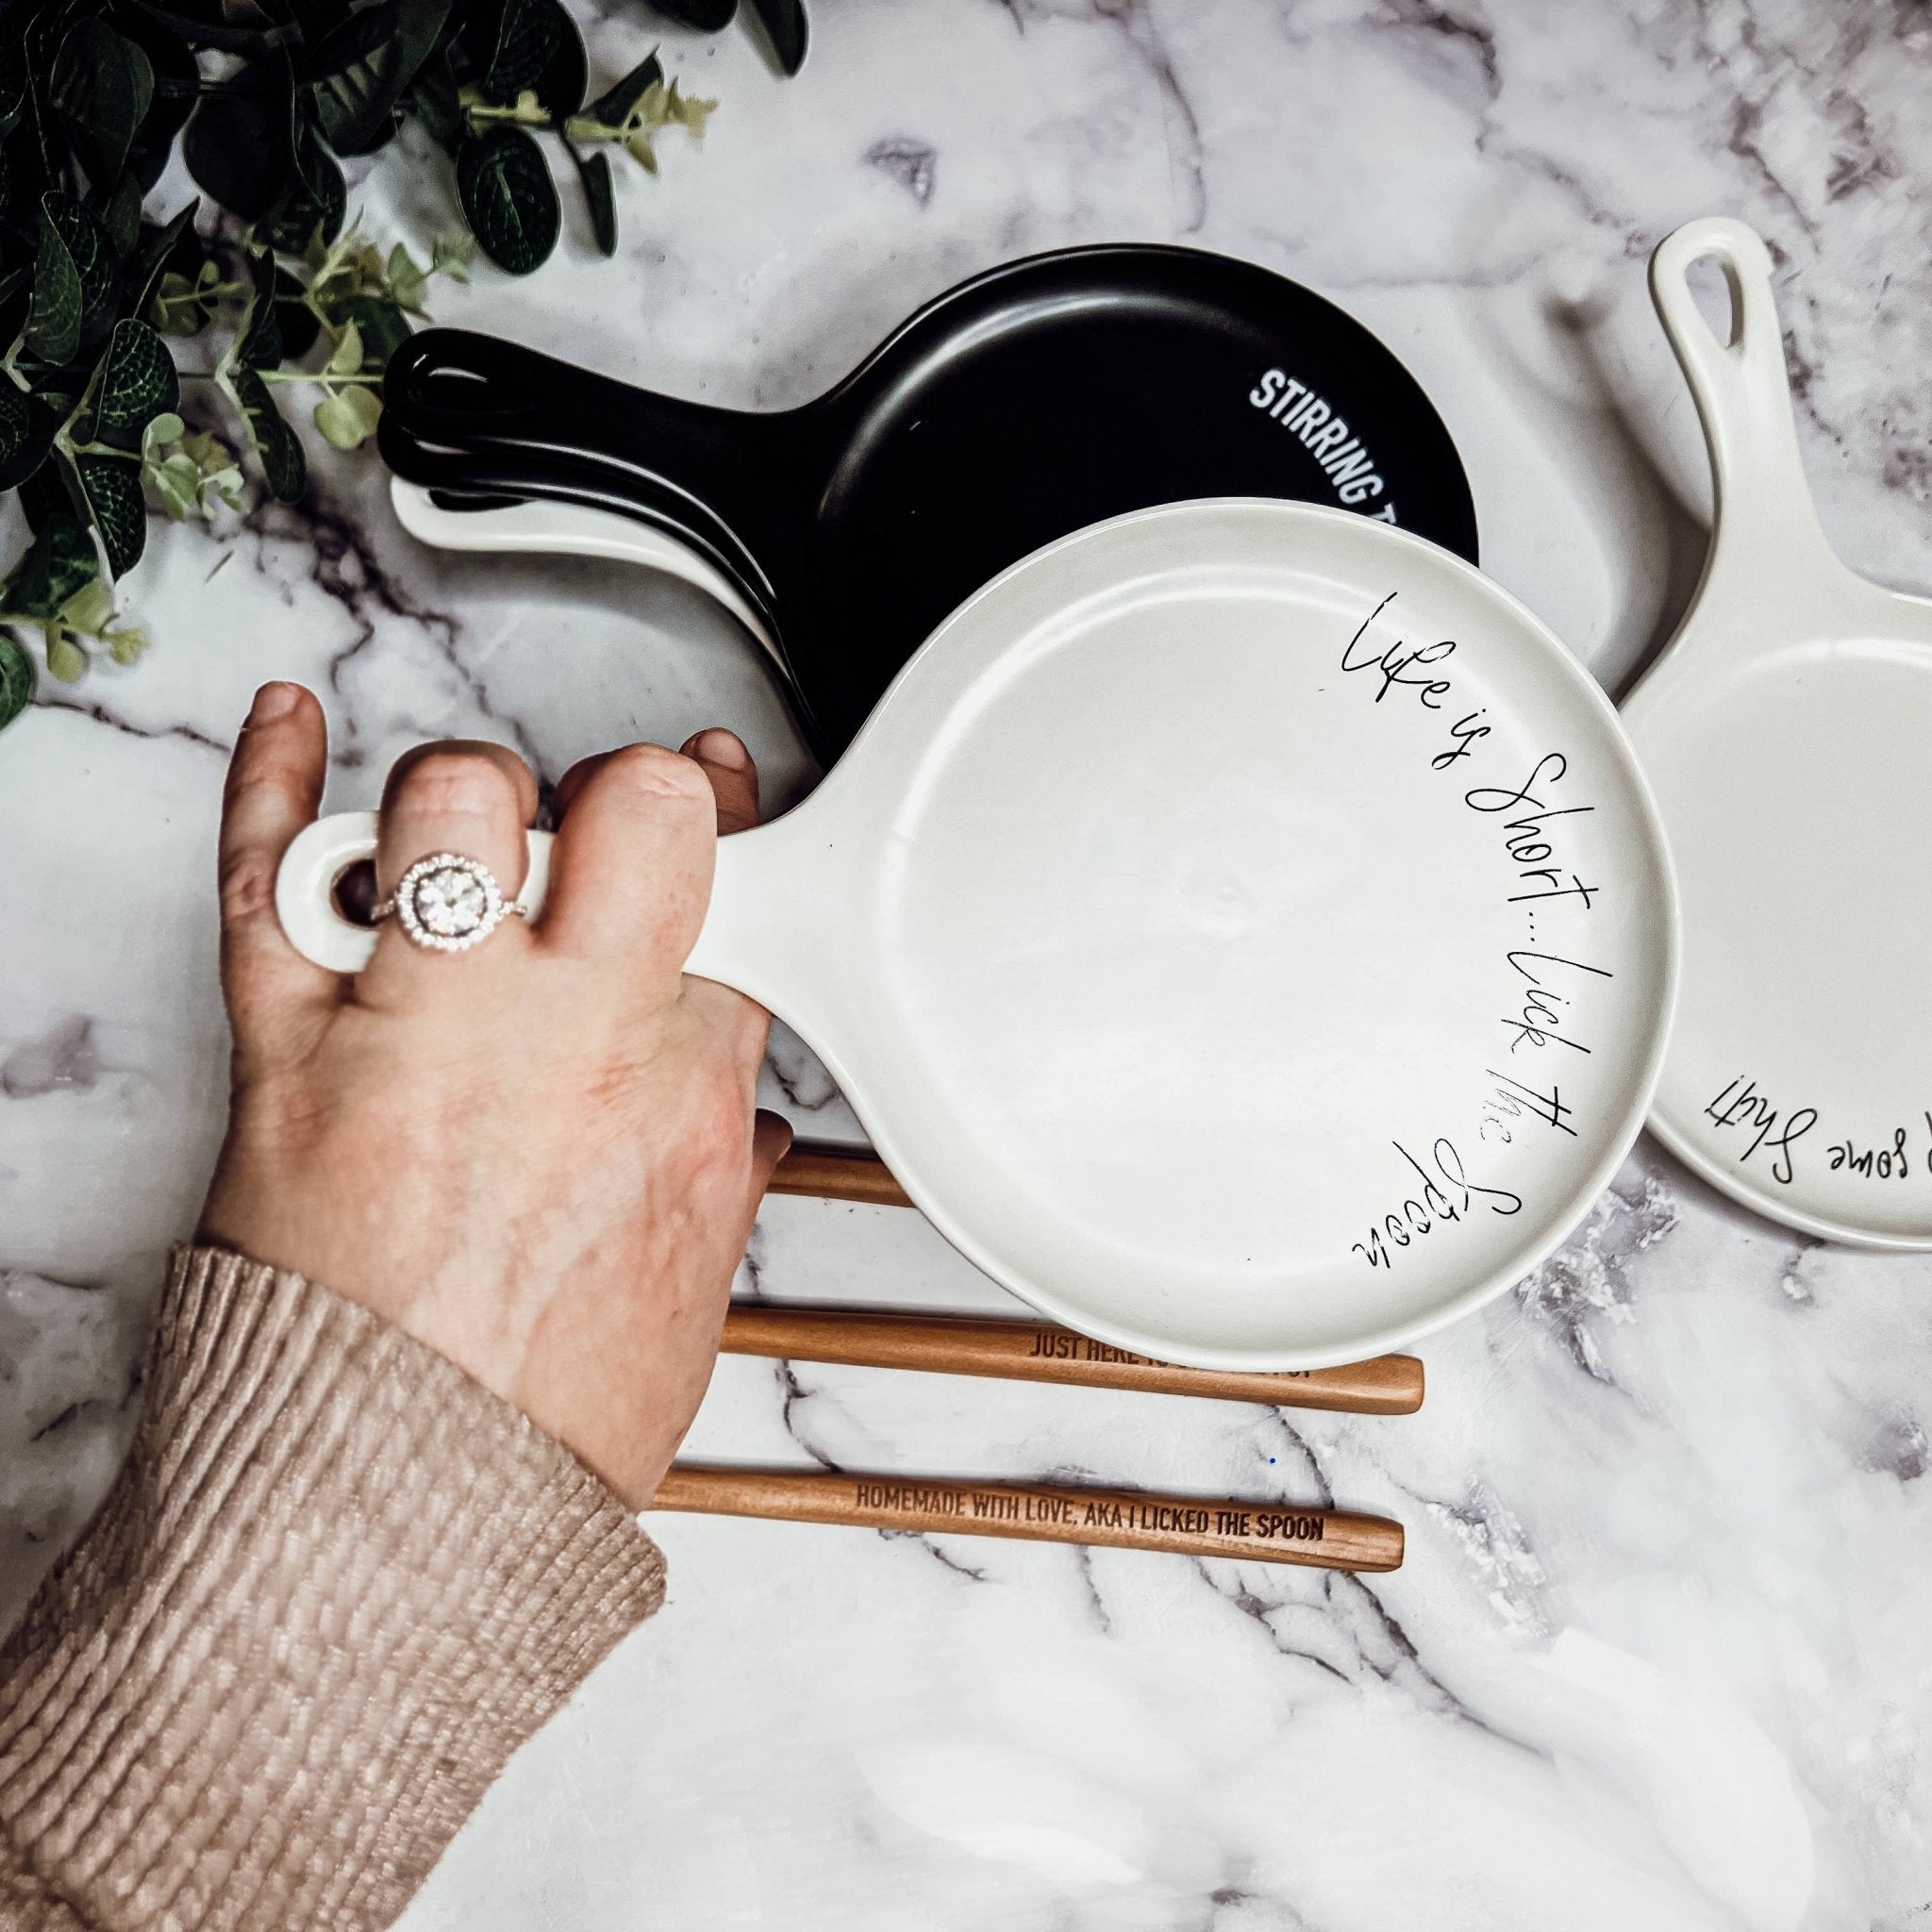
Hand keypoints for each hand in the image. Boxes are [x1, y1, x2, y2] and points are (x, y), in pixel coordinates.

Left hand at [198, 682, 790, 1503]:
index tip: (719, 806)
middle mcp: (564, 1037)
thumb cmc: (534, 1423)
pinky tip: (288, 725)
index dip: (730, 828)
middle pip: (629, 812)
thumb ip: (714, 1172)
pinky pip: (266, 877)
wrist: (390, 1518)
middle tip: (602, 834)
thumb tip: (732, 1118)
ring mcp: (421, 1029)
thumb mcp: (688, 1289)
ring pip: (454, 809)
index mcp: (678, 1095)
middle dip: (629, 795)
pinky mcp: (286, 1051)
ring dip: (469, 796)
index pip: (736, 896)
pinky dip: (271, 782)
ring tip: (467, 836)